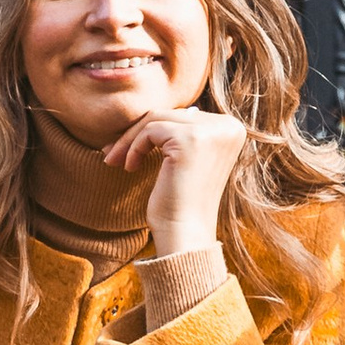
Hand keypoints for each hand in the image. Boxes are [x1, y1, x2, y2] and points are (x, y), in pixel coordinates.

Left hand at [103, 106, 246, 256]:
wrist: (184, 234)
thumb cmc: (181, 202)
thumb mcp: (186, 160)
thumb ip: (181, 131)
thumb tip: (155, 111)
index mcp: (232, 129)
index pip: (183, 115)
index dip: (152, 130)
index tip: (128, 147)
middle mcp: (228, 126)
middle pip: (170, 114)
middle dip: (137, 133)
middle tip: (113, 153)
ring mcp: (211, 131)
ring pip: (157, 118)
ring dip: (130, 139)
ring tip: (115, 160)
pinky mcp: (191, 138)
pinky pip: (150, 130)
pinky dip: (134, 147)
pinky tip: (130, 167)